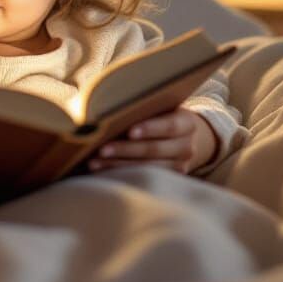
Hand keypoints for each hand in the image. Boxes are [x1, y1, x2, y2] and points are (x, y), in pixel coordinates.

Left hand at [87, 108, 216, 174]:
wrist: (184, 137)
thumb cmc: (163, 115)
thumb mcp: (162, 108)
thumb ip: (146, 106)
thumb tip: (108, 102)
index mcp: (187, 123)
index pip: (169, 126)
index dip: (150, 129)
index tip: (129, 131)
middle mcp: (187, 147)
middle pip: (154, 149)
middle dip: (126, 149)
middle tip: (102, 149)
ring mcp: (180, 166)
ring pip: (146, 167)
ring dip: (117, 164)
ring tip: (95, 161)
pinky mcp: (169, 178)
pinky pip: (142, 177)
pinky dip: (120, 172)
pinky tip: (101, 169)